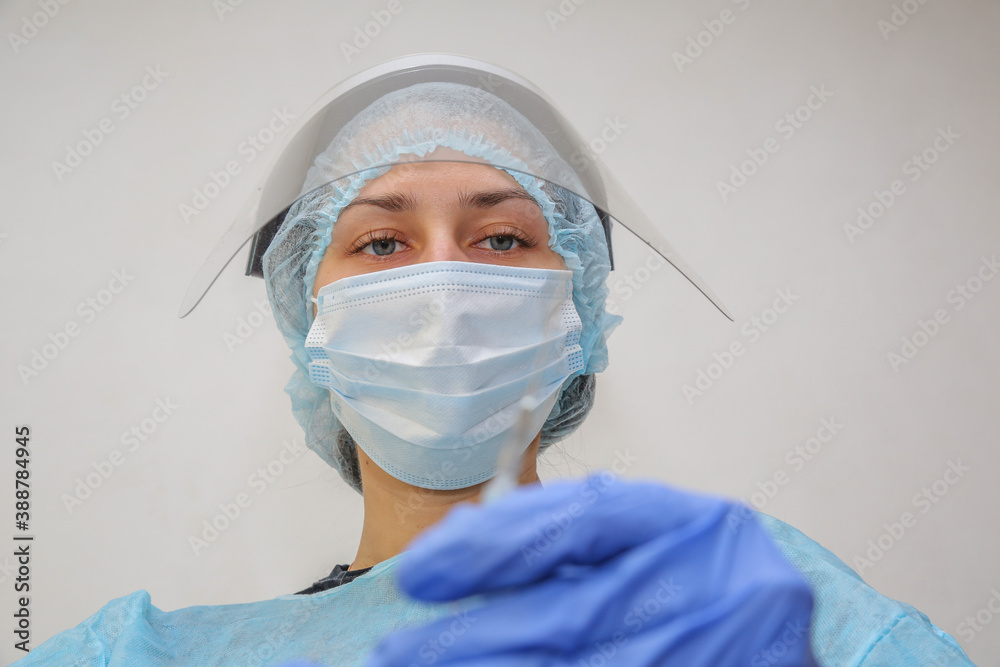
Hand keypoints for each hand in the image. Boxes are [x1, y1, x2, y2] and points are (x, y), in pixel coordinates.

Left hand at [367, 473, 816, 665]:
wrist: (774, 647)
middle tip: (398, 651)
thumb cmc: (701, 592)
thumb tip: (462, 544)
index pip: (587, 519)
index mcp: (699, 524)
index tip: (424, 569)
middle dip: (475, 635)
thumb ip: (569, 540)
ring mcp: (719, 652)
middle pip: (574, 612)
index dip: (497, 544)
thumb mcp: (647, 545)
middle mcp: (719, 587)